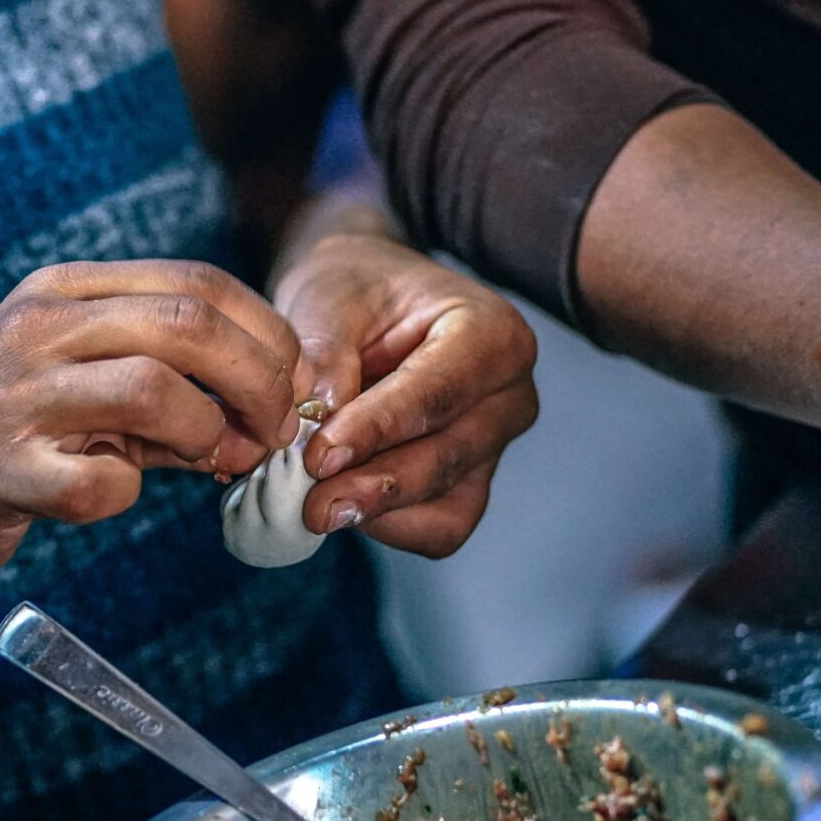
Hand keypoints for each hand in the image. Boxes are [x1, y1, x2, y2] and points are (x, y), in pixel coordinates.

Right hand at [0, 260, 308, 579]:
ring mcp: (12, 397)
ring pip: (155, 391)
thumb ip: (168, 382)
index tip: (290, 387)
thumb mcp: (77, 379)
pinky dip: (129, 495)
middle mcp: (34, 329)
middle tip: (274, 431)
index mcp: (61, 292)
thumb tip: (268, 410)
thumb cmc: (4, 435)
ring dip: (209, 434)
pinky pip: (102, 483)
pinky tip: (111, 494)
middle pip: (189, 325)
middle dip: (260, 382)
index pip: (197, 284)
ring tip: (214, 463)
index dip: (266, 335)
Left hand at [271, 221, 537, 557]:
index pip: (437, 393)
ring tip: (316, 506)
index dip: (377, 430)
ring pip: (450, 504)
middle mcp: (508, 394)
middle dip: (376, 486)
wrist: (364, 302)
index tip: (319, 456)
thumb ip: (325, 355)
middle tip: (311, 503)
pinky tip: (341, 506)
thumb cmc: (354, 292)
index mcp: (492, 334)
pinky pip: (440, 528)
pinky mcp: (469, 482)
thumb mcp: (329, 300)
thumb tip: (315, 421)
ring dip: (381, 514)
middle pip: (448, 457)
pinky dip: (390, 527)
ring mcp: (493, 444)